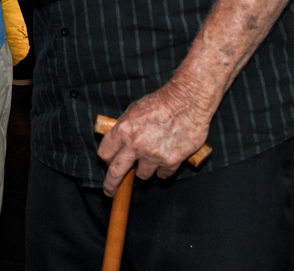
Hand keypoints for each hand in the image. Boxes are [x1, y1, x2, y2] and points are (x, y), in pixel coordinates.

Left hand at [97, 81, 212, 195]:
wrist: (187, 102)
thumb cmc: (161, 102)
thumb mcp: (133, 110)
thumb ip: (124, 128)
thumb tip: (118, 140)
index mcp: (123, 130)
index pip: (105, 153)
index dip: (106, 159)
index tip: (108, 163)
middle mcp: (135, 145)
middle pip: (116, 172)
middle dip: (111, 184)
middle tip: (109, 191)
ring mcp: (153, 155)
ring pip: (142, 175)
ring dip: (145, 170)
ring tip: (152, 158)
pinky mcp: (170, 161)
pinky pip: (162, 175)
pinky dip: (163, 170)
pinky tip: (166, 159)